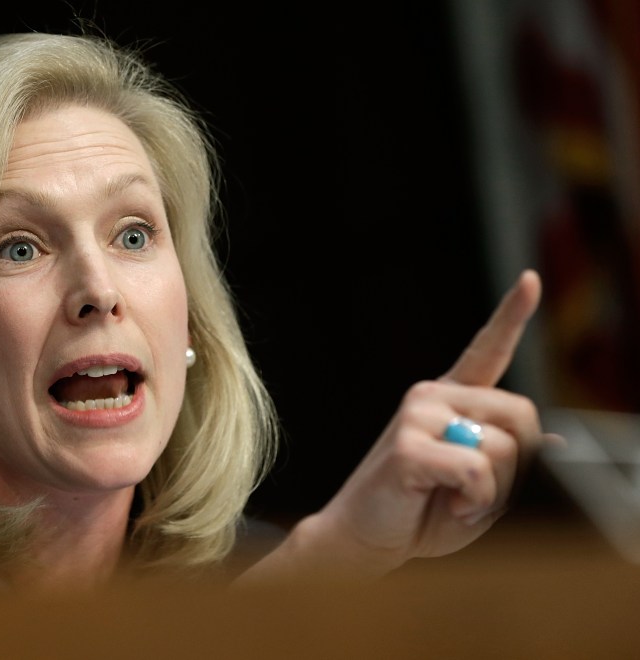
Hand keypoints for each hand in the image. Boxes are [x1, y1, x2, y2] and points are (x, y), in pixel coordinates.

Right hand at [237, 269, 560, 583]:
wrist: (362, 538)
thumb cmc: (418, 512)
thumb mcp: (479, 489)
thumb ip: (513, 463)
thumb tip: (557, 443)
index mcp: (448, 401)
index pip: (486, 350)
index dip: (511, 315)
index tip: (531, 281)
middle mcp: (432, 397)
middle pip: (522, 415)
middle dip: (520, 465)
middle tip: (482, 493)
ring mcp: (417, 416)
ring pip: (504, 448)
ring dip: (494, 492)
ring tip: (456, 501)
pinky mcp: (408, 446)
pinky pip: (477, 470)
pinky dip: (475, 501)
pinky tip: (448, 505)